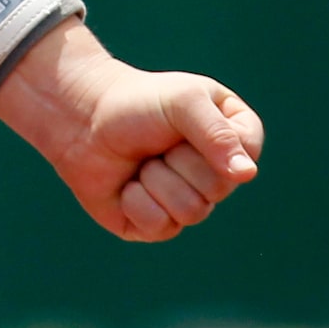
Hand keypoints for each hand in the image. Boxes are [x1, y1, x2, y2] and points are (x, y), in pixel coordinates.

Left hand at [0, 22, 264, 241]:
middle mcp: (216, 175)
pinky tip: (127, 183)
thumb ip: (217, 133)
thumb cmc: (136, 102)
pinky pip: (160, 226)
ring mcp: (189, 202)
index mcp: (232, 139)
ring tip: (142, 160)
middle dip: (178, 159)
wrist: (81, 117)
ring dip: (156, 179)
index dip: (212, 140)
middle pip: (218, 188)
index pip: (247, 155)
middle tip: (157, 140)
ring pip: (191, 210)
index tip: (185, 118)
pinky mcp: (158, 225)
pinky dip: (136, 201)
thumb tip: (246, 174)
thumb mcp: (182, 101)